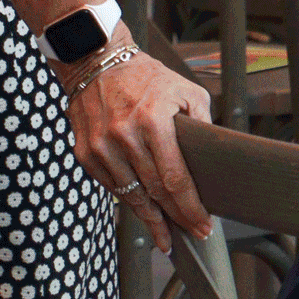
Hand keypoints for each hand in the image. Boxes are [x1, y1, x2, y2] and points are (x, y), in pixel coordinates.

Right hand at [65, 43, 213, 250]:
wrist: (98, 63)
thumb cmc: (148, 78)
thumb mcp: (186, 91)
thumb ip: (201, 124)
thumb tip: (213, 160)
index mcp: (152, 120)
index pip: (174, 177)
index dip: (189, 207)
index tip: (202, 225)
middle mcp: (124, 136)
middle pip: (154, 192)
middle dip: (176, 218)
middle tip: (191, 234)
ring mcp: (101, 147)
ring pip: (131, 195)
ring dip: (151, 218)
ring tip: (166, 234)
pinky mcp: (85, 153)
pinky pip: (112, 186)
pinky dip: (129, 199)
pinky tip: (143, 209)